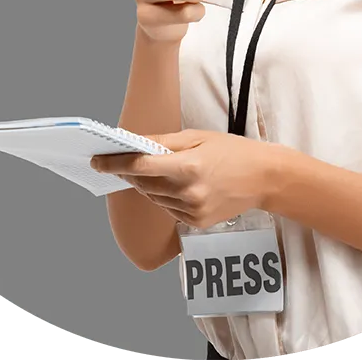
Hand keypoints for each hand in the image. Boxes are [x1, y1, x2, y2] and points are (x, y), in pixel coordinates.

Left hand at [91, 129, 277, 228]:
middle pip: (144, 184)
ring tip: (163, 170)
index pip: (140, 166)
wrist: (263, 178)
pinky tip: (179, 185)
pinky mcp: (196, 224)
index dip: (115, 163)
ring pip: (154, 198)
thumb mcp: (198, 137)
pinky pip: (169, 209)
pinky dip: (166, 196)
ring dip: (149, 185)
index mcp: (188, 167)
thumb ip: (164, 142)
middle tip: (125, 160)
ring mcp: (192, 211)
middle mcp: (188, 192)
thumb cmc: (232, 151)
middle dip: (132, 172)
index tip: (97, 160)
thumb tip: (134, 142)